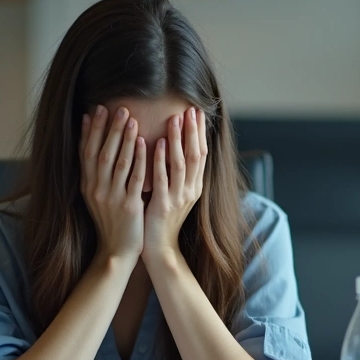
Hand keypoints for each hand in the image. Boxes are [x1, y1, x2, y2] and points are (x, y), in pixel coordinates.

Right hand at [80, 105, 147, 262]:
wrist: (116, 252)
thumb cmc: (111, 222)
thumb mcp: (97, 197)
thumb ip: (96, 174)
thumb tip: (95, 147)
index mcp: (87, 185)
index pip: (86, 152)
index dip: (90, 131)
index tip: (95, 110)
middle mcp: (96, 189)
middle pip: (101, 153)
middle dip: (108, 129)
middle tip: (117, 108)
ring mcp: (111, 198)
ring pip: (117, 162)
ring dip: (124, 139)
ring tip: (130, 119)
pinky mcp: (128, 206)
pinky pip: (134, 178)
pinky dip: (138, 159)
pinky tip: (144, 144)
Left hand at [143, 107, 206, 264]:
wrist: (160, 249)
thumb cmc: (162, 220)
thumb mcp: (175, 194)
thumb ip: (176, 174)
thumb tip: (173, 149)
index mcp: (195, 187)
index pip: (201, 154)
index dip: (199, 133)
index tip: (196, 113)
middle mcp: (191, 190)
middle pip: (195, 155)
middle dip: (193, 131)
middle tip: (190, 109)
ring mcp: (178, 198)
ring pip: (181, 163)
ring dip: (177, 139)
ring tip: (174, 119)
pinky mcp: (163, 205)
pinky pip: (163, 178)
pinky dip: (161, 159)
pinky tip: (158, 143)